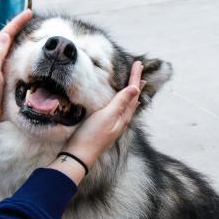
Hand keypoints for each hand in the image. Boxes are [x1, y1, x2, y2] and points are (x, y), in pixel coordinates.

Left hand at [0, 10, 32, 150]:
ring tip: (33, 34)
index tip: (29, 12)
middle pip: (8, 38)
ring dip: (21, 40)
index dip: (17, 22)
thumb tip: (5, 36)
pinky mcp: (3, 80)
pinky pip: (14, 62)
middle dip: (19, 27)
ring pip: (11, 49)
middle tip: (33, 19)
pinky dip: (22, 55)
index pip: (5, 34)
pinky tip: (28, 58)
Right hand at [53, 62, 143, 183]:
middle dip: (136, 82)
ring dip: (131, 92)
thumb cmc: (92, 136)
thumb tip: (136, 88)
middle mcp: (122, 119)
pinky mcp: (106, 126)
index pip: (133, 92)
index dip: (135, 77)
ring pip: (127, 104)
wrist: (79, 156)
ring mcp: (114, 123)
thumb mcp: (107, 116)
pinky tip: (120, 102)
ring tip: (136, 84)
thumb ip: (121, 102)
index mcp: (124, 115)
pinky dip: (123, 100)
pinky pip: (119, 109)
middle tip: (140, 69)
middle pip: (133, 97)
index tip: (138, 63)